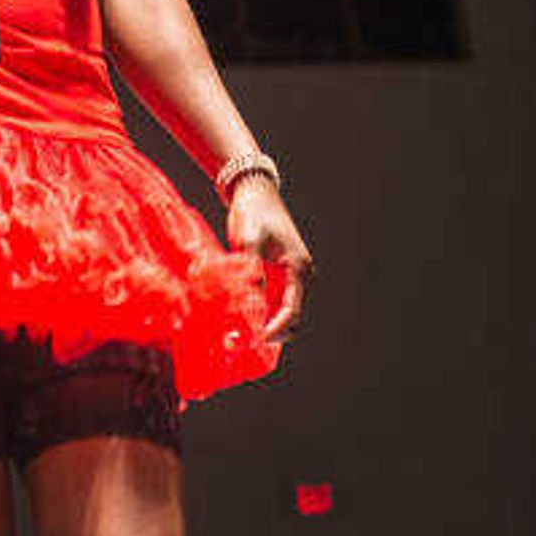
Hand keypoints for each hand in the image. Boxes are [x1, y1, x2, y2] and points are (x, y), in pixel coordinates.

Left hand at [227, 179, 312, 340]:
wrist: (253, 193)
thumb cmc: (254, 212)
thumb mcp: (250, 237)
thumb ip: (251, 265)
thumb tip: (251, 292)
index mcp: (298, 269)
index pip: (293, 309)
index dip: (277, 328)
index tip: (259, 339)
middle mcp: (296, 277)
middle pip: (289, 317)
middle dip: (269, 332)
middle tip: (243, 342)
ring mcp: (285, 278)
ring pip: (277, 313)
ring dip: (261, 325)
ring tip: (237, 334)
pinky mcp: (272, 276)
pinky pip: (267, 303)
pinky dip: (255, 313)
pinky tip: (236, 318)